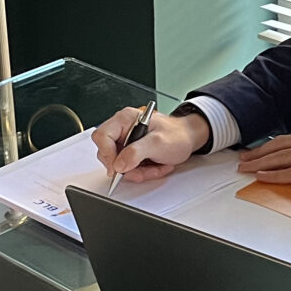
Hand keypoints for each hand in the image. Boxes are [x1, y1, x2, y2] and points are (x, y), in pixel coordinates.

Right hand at [92, 106, 210, 186]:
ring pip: (117, 163)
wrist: (188, 138)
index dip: (107, 154)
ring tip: (153, 167)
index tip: (117, 167)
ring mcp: (125, 140)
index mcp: (125, 119)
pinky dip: (140, 171)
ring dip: (136, 171)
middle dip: (125, 167)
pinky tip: (153, 166)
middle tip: (140, 170)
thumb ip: (136, 153)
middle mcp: (122, 128)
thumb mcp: (158, 143)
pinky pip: (127, 167)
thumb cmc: (177, 135)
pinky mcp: (130, 151)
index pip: (102, 136)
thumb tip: (118, 164)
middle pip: (107, 153)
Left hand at [235, 126, 290, 187]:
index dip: (272, 146)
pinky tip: (262, 177)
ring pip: (281, 157)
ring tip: (245, 168)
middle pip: (279, 146)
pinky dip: (275, 175)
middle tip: (243, 157)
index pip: (290, 140)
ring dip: (260, 163)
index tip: (260, 150)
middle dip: (259, 152)